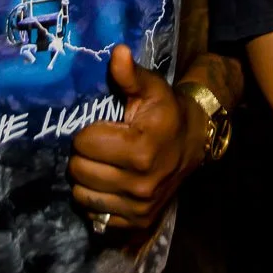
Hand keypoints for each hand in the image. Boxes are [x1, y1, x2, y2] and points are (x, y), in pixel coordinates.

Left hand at [69, 44, 196, 231]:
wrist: (193, 143)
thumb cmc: (165, 113)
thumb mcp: (151, 89)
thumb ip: (129, 75)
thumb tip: (117, 52)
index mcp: (142, 148)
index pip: (84, 143)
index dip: (87, 132)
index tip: (103, 128)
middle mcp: (141, 183)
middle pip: (79, 170)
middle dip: (84, 155)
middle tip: (100, 146)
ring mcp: (139, 206)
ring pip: (82, 195)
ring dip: (87, 178)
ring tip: (103, 164)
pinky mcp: (137, 221)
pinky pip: (94, 214)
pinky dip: (96, 199)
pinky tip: (109, 184)